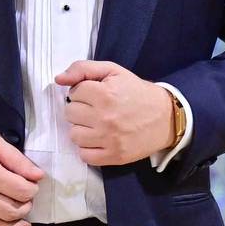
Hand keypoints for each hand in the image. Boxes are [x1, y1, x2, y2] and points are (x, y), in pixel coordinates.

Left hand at [55, 60, 174, 165]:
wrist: (166, 118)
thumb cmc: (136, 92)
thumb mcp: (113, 71)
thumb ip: (83, 69)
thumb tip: (58, 79)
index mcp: (105, 94)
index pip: (74, 93)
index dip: (83, 92)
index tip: (96, 94)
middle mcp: (105, 118)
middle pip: (70, 113)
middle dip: (80, 109)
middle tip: (96, 109)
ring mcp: (109, 139)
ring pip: (74, 135)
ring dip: (82, 129)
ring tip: (96, 124)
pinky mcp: (114, 156)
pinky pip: (84, 155)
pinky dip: (88, 148)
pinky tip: (98, 139)